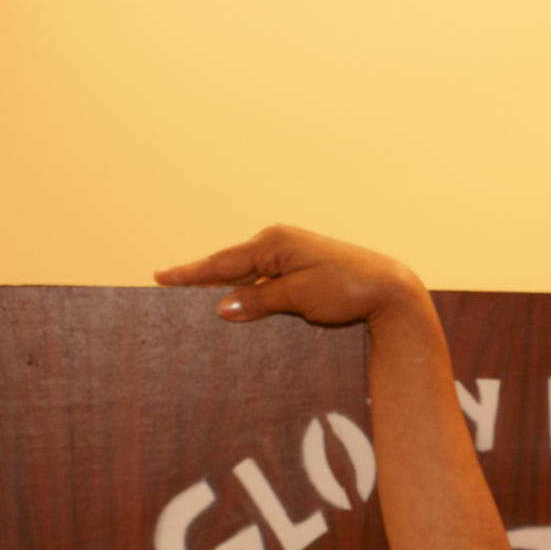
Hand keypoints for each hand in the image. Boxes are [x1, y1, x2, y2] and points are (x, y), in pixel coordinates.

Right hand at [154, 225, 425, 326]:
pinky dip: (249, 290)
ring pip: (248, 273)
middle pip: (231, 265)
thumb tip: (221, 306)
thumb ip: (260, 300)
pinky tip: (239, 301)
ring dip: (226, 286)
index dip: (190, 272)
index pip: (222, 262)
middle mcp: (279, 243)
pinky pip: (265, 279)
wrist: (390, 288)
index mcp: (274, 244)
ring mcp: (292, 254)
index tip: (160, 277)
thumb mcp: (300, 297)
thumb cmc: (348, 289)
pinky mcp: (303, 268)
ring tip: (195, 297)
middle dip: (202, 278)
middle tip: (168, 286)